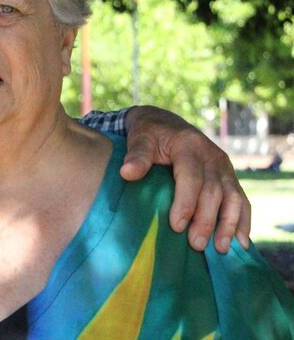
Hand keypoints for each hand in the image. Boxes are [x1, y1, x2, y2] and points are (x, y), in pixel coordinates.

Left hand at [121, 105, 250, 253]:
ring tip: (220, 249)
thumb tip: (127, 173)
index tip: (176, 226)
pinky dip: (243, 221)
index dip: (186, 202)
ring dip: (229, 225)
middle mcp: (212, 156)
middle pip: (214, 191)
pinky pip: (242, 200)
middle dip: (206, 220)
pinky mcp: (230, 177)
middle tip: (196, 245)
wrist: (164, 122)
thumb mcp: (139, 139)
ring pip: (233, 198)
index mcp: (189, 145)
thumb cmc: (149, 134)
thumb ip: (136, 156)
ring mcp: (224, 167)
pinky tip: (241, 242)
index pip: (191, 177)